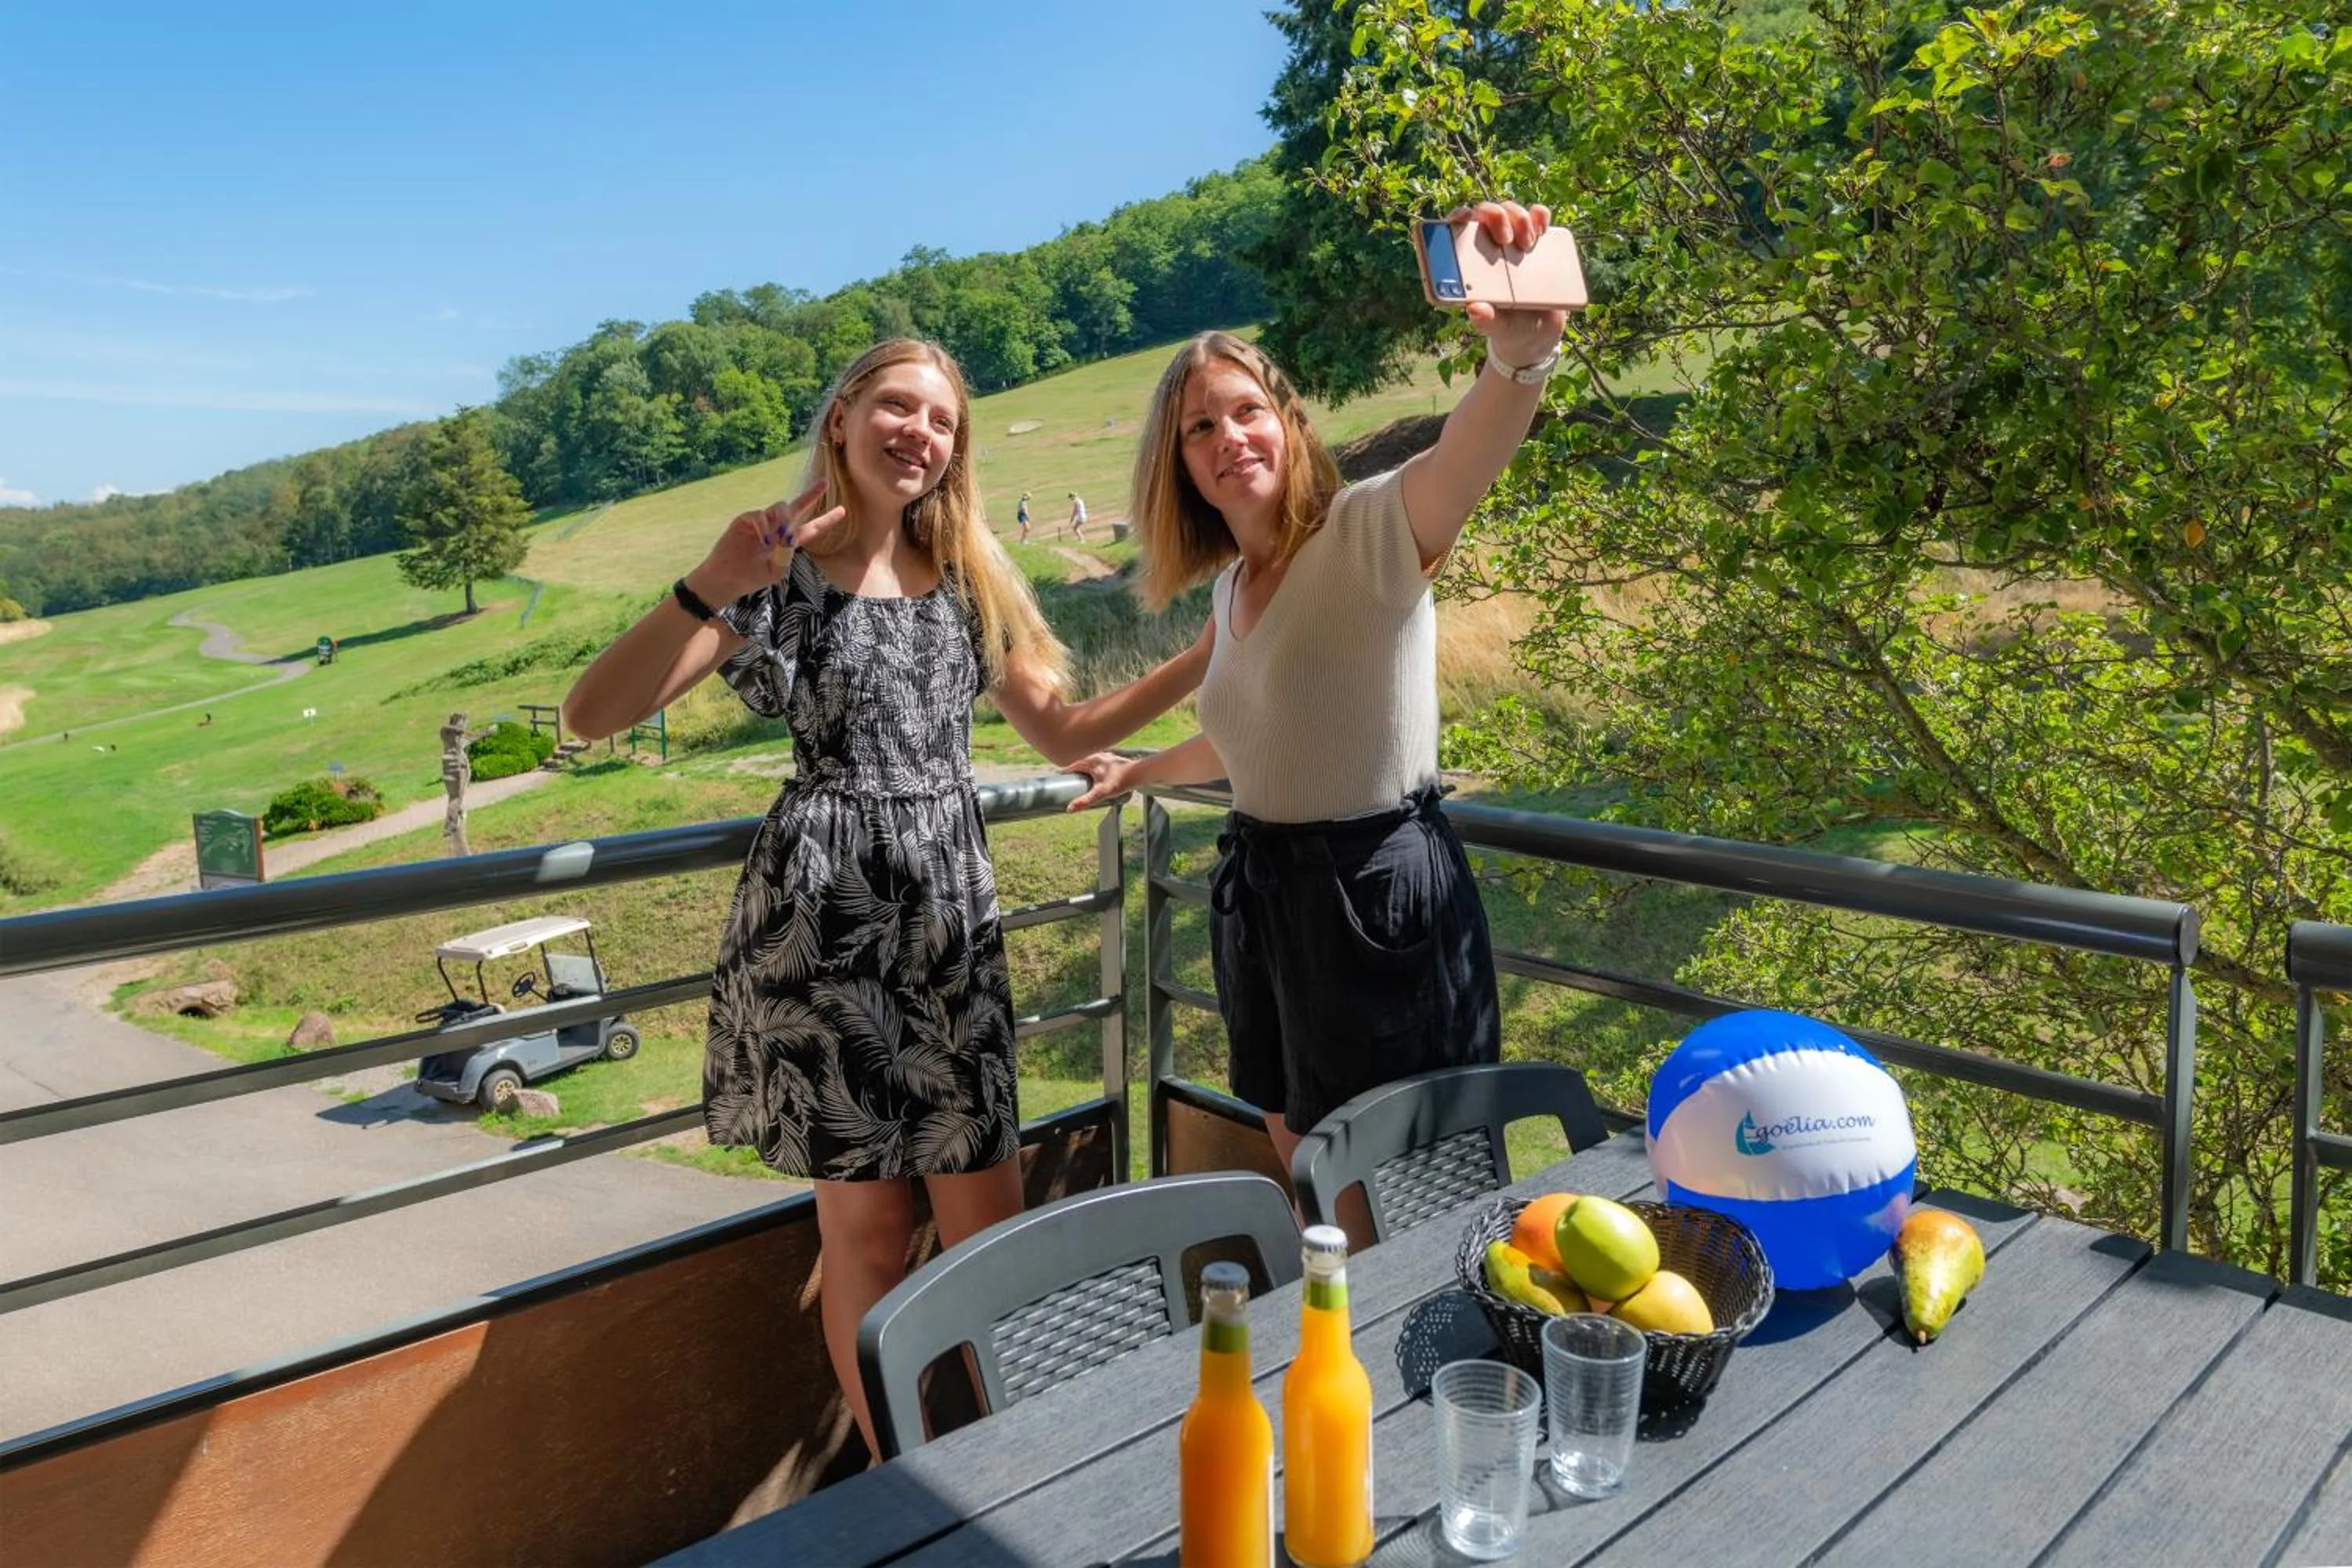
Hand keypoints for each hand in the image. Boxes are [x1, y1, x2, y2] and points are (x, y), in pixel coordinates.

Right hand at [685, 479, 847, 605]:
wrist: (725, 578)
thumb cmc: (751, 577)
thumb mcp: (776, 571)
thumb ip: (787, 554)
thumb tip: (788, 534)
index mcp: (787, 542)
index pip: (810, 529)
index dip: (826, 520)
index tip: (842, 511)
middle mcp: (776, 528)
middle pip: (797, 507)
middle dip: (811, 495)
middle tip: (825, 483)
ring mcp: (761, 523)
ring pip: (781, 508)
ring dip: (784, 520)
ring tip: (778, 539)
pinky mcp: (745, 520)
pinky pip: (760, 515)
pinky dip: (764, 527)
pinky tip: (764, 541)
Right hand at [1064, 752, 1133, 810]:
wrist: (1138, 774)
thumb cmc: (1119, 782)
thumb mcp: (1100, 793)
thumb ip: (1085, 800)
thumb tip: (1069, 808)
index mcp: (1089, 760)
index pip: (1071, 766)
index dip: (1064, 774)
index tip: (1058, 782)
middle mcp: (1096, 755)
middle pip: (1079, 763)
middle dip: (1073, 772)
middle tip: (1068, 783)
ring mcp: (1104, 756)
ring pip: (1088, 762)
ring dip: (1083, 770)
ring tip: (1079, 781)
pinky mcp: (1111, 759)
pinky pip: (1097, 763)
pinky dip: (1093, 769)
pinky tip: (1094, 776)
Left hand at [1449, 199, 1566, 366]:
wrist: (1539, 333)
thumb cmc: (1508, 328)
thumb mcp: (1497, 328)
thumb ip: (1486, 320)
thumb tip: (1474, 310)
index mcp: (1469, 264)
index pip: (1456, 231)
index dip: (1456, 217)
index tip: (1463, 218)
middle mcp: (1489, 246)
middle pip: (1486, 214)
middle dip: (1495, 216)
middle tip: (1506, 239)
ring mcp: (1514, 241)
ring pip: (1511, 210)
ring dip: (1519, 217)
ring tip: (1528, 244)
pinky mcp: (1537, 241)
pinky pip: (1538, 217)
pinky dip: (1540, 216)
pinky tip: (1542, 227)